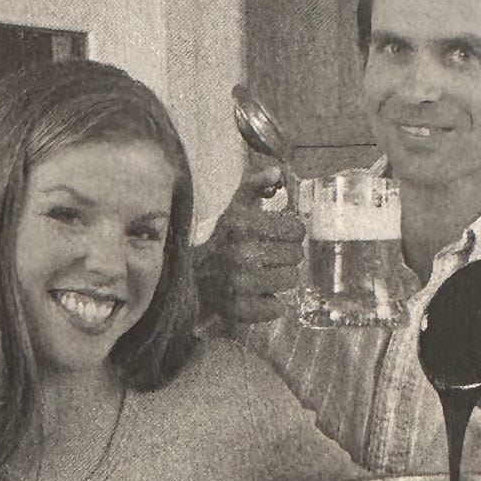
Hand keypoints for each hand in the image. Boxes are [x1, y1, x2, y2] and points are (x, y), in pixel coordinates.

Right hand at [197, 167, 305, 326]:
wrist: (185, 273)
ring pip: (290, 280)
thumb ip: (255, 186)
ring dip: (282, 276)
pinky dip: (272, 302)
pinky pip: (276, 307)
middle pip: (295, 255)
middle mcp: (243, 254)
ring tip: (267, 272)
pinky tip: (260, 293)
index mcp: (243, 225)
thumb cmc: (215, 237)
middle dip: (288, 254)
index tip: (285, 233)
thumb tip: (278, 172)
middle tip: (274, 254)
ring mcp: (241, 283)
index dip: (293, 231)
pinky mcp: (239, 308)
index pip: (294, 229)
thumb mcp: (231, 206)